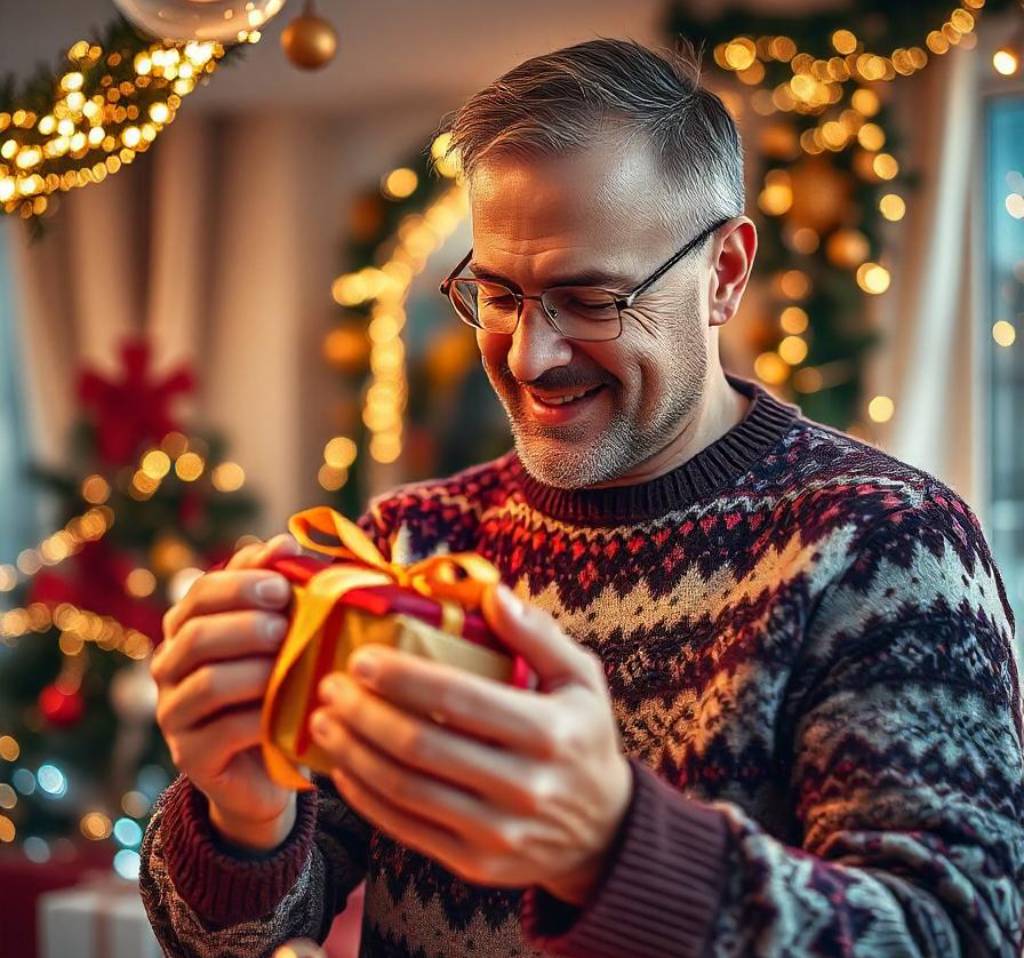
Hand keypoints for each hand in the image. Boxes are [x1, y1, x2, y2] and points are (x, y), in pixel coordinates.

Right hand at [151, 532, 301, 850]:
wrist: (271, 765)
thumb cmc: (279, 686)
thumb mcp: (282, 634)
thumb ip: (276, 587)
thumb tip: (283, 542)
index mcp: (188, 629)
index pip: (201, 593)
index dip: (241, 584)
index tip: (283, 585)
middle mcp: (170, 668)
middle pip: (195, 635)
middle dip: (245, 625)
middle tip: (286, 627)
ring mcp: (175, 714)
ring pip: (206, 682)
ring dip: (254, 670)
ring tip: (291, 666)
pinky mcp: (192, 757)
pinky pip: (223, 730)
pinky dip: (261, 717)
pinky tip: (290, 711)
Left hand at [309, 584, 632, 903]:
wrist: (603, 832)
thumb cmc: (583, 738)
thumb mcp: (581, 679)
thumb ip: (539, 635)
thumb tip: (492, 593)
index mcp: (548, 731)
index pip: (458, 698)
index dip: (402, 677)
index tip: (361, 658)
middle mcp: (524, 786)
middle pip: (421, 745)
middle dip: (363, 712)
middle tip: (332, 686)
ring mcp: (498, 832)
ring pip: (404, 789)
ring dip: (354, 752)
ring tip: (324, 721)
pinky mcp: (475, 864)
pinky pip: (405, 828)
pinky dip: (365, 796)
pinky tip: (344, 767)